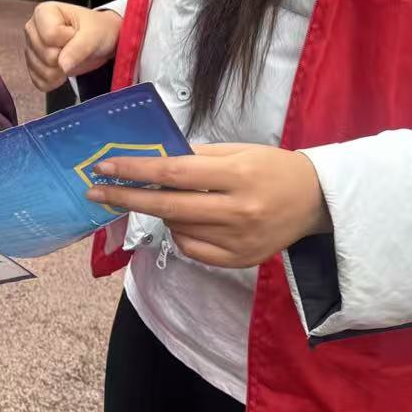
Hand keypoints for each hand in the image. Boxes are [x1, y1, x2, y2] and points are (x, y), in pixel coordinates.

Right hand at [23, 2, 119, 93]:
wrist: (100, 42)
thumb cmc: (97, 31)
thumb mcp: (94, 34)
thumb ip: (79, 47)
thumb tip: (63, 66)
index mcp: (43, 13)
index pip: (51, 35)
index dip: (69, 40)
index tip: (77, 34)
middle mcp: (32, 29)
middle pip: (46, 55)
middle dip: (66, 57)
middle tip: (76, 47)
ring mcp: (30, 49)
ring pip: (42, 71)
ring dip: (62, 70)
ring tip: (71, 58)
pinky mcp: (32, 68)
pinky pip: (40, 82)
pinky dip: (56, 81)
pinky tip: (64, 70)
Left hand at [85, 143, 331, 268]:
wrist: (316, 201)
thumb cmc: (273, 167)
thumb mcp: (238, 151)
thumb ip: (196, 158)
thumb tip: (152, 162)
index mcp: (237, 176)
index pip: (173, 174)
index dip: (135, 171)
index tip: (104, 168)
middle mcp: (237, 211)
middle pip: (168, 206)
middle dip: (127, 198)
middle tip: (95, 192)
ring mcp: (239, 240)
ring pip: (178, 228)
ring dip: (162, 213)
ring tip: (171, 200)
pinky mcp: (240, 260)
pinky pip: (193, 250)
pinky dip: (181, 234)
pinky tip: (189, 221)